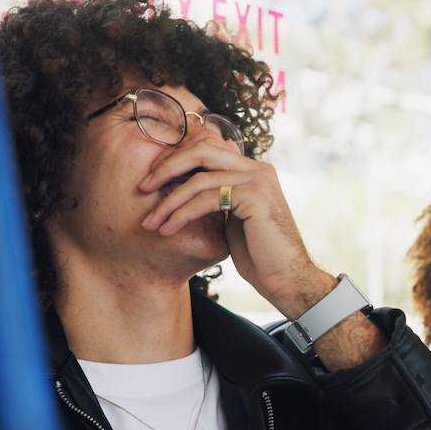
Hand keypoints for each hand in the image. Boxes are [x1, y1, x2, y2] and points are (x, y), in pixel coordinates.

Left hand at [138, 132, 327, 317]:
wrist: (287, 280)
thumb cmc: (260, 257)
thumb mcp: (233, 220)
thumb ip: (216, 199)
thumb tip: (180, 187)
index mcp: (252, 170)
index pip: (207, 148)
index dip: (176, 160)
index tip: (152, 181)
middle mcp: (257, 168)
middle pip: (201, 150)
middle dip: (166, 167)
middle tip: (142, 188)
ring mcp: (258, 180)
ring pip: (199, 178)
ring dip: (169, 201)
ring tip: (150, 221)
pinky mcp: (255, 197)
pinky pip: (207, 198)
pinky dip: (182, 213)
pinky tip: (168, 229)